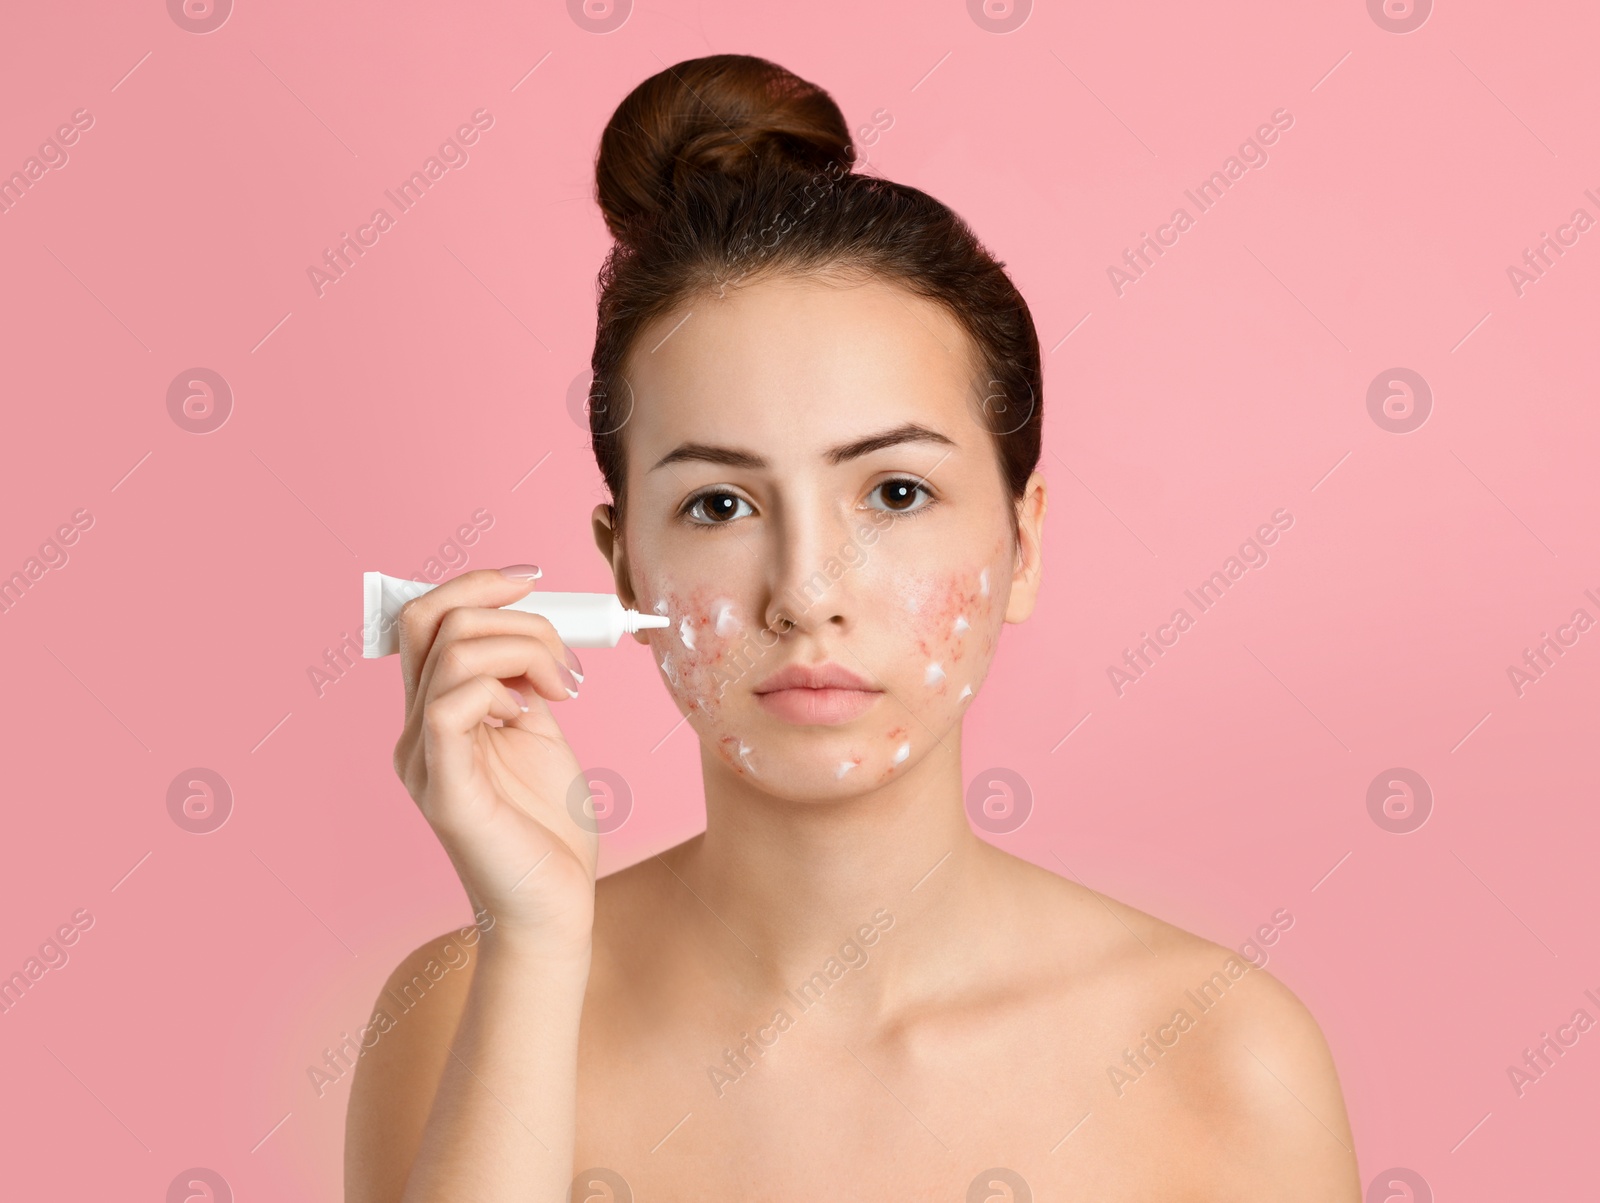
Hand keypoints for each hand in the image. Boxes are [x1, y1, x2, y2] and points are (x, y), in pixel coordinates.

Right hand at [390, 566, 597, 954]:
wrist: (558, 907)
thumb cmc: (550, 830)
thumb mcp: (540, 733)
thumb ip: (521, 683)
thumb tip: (526, 632)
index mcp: (436, 713)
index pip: (426, 618)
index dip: (475, 585)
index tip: (533, 580)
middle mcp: (416, 730)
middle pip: (429, 620)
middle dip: (511, 616)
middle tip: (566, 659)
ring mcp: (423, 758)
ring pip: (451, 654)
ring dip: (525, 650)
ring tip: (565, 688)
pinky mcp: (443, 787)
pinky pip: (449, 705)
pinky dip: (499, 691)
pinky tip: (531, 716)